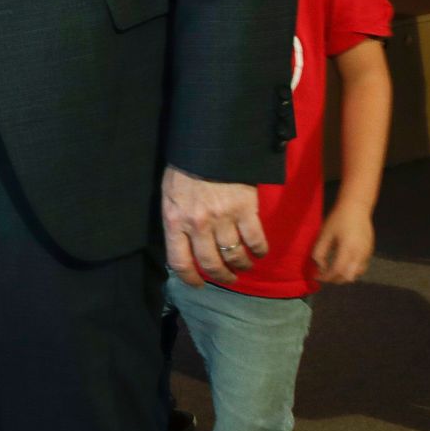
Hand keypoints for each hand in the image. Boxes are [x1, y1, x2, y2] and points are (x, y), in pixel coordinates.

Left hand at [161, 165, 266, 285]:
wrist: (208, 145)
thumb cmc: (184, 169)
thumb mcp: (169, 196)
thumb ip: (176, 221)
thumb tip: (183, 246)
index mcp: (174, 220)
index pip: (178, 261)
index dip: (189, 278)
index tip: (199, 285)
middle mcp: (197, 224)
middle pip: (211, 263)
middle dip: (222, 277)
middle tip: (228, 278)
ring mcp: (222, 218)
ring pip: (235, 256)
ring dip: (241, 266)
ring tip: (244, 265)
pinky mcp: (245, 210)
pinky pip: (256, 241)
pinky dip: (260, 251)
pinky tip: (259, 252)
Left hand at [312, 199, 374, 283]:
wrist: (357, 208)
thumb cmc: (338, 219)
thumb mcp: (325, 233)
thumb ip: (320, 251)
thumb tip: (319, 265)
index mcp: (348, 249)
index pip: (337, 270)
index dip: (326, 277)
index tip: (316, 277)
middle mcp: (360, 255)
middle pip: (347, 276)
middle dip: (334, 279)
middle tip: (322, 275)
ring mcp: (367, 254)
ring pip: (356, 274)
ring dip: (343, 276)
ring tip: (330, 271)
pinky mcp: (369, 252)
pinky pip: (361, 268)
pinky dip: (350, 271)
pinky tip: (341, 265)